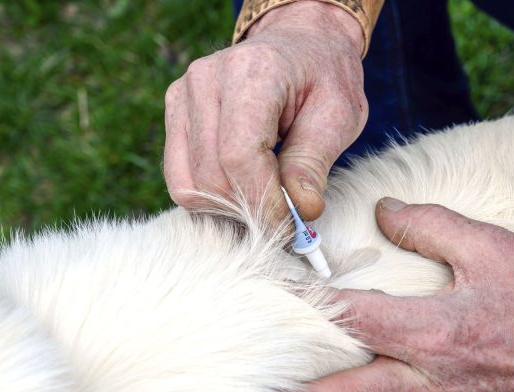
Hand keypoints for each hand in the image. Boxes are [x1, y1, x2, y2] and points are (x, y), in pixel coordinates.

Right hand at [162, 1, 367, 223]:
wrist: (300, 45)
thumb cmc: (324, 78)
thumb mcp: (338, 116)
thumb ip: (314, 163)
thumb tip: (302, 210)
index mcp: (252, 71)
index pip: (239, 154)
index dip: (262, 200)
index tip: (290, 223)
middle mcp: (207, 78)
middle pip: (211, 175)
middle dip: (248, 207)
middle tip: (283, 217)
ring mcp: (183, 94)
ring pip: (188, 183)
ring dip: (227, 205)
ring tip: (264, 199)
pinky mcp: (174, 112)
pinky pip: (179, 176)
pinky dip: (209, 195)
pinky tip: (242, 187)